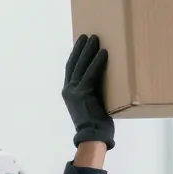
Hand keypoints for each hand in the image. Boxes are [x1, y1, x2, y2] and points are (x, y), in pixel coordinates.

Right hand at [61, 34, 113, 148]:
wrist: (92, 137)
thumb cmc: (96, 126)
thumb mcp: (91, 106)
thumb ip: (92, 93)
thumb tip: (103, 85)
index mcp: (69, 92)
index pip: (71, 69)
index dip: (75, 55)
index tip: (79, 44)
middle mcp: (68, 90)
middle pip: (74, 63)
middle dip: (80, 48)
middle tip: (87, 36)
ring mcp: (74, 91)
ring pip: (82, 66)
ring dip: (88, 50)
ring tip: (95, 39)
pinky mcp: (84, 93)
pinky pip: (91, 74)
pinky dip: (97, 62)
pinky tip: (103, 52)